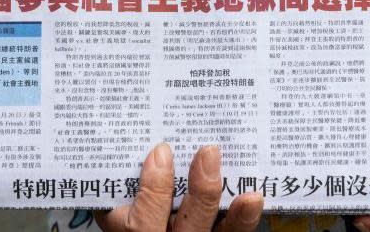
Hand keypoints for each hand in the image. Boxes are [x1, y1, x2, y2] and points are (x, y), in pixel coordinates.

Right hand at [95, 143, 263, 231]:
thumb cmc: (137, 217)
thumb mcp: (115, 211)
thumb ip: (121, 189)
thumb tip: (141, 146)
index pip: (142, 223)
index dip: (153, 189)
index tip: (161, 152)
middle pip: (189, 226)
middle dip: (201, 192)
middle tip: (208, 152)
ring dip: (235, 214)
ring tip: (249, 192)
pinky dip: (245, 219)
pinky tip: (253, 200)